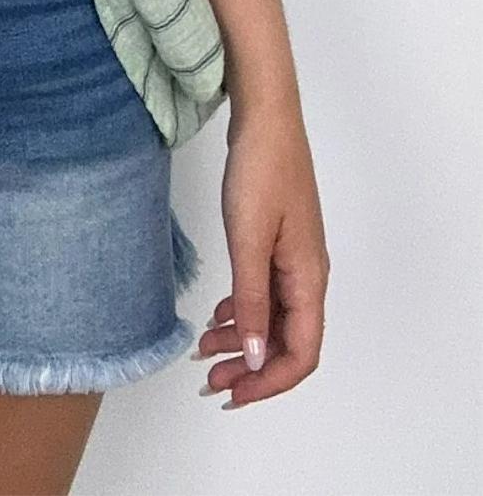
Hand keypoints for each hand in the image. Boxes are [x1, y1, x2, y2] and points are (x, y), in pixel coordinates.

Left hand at [195, 102, 329, 408]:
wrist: (265, 118)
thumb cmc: (261, 170)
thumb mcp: (248, 239)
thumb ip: (251, 300)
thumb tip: (255, 355)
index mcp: (308, 278)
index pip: (301, 353)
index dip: (268, 381)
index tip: (232, 393)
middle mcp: (307, 275)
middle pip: (286, 341)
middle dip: (250, 367)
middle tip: (210, 380)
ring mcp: (293, 258)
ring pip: (273, 318)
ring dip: (242, 341)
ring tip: (204, 352)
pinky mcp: (277, 242)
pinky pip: (264, 293)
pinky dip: (242, 312)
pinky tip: (218, 316)